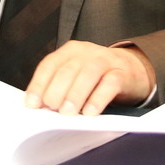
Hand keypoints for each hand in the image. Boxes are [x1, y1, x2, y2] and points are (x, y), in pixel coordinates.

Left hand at [24, 41, 154, 115]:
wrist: (132, 69)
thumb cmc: (97, 77)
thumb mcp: (76, 76)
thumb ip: (59, 87)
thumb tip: (40, 108)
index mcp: (70, 51)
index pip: (50, 65)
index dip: (39, 84)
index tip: (32, 104)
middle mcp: (86, 52)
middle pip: (67, 70)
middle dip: (56, 91)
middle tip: (52, 109)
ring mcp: (105, 60)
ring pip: (88, 74)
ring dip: (75, 95)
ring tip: (68, 112)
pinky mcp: (122, 73)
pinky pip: (110, 84)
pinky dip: (98, 98)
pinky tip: (91, 112)